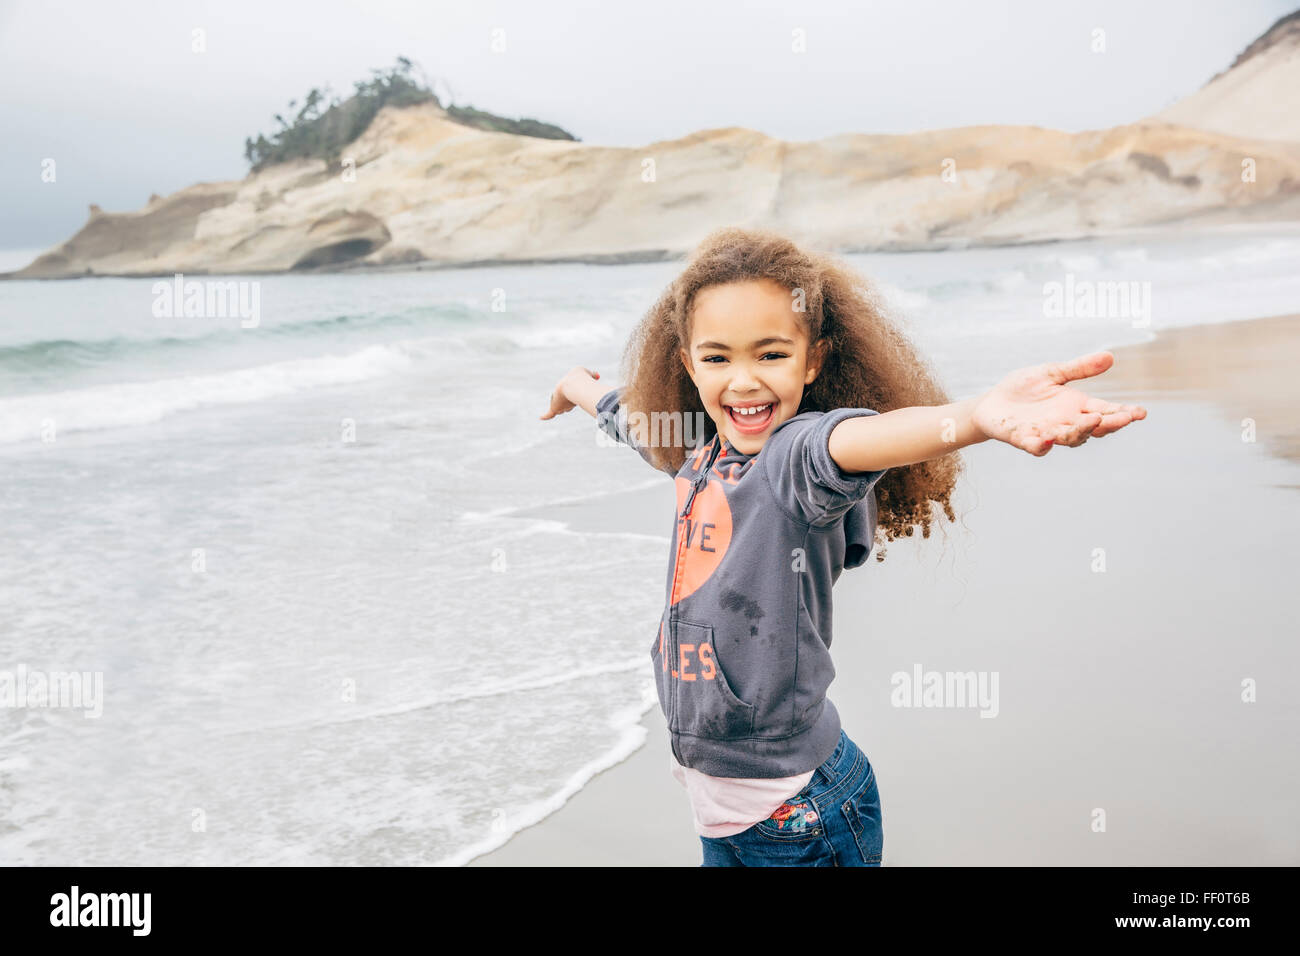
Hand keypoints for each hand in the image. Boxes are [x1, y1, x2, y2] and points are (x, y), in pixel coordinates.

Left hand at [539, 366, 599, 419]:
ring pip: (563, 409)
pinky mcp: (554, 408)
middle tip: (573, 397)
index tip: (578, 392)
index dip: (575, 393)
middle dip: (570, 401)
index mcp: (565, 385)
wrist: (573, 384)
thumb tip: (597, 376)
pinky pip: (549, 414)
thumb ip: (592, 375)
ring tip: (569, 400)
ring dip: (566, 407)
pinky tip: (541, 417)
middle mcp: (560, 394)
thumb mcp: (589, 374)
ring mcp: (557, 401)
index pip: (569, 393)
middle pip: (566, 402)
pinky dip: (545, 416)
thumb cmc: (581, 378)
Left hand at [971, 351, 1145, 455]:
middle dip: (1110, 424)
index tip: (1141, 412)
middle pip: (1093, 428)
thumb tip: (1110, 356)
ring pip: (1069, 438)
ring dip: (1080, 431)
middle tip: (1124, 418)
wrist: (991, 403)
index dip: (1123, 413)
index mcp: (1076, 406)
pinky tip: (1047, 440)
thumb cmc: (1023, 388)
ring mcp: (1046, 433)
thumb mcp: (1052, 373)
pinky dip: (1041, 446)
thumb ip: (1079, 368)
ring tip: (1093, 421)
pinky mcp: (1023, 439)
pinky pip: (1035, 446)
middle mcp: (1066, 422)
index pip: (1105, 410)